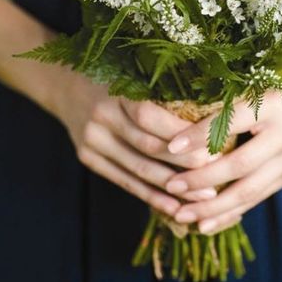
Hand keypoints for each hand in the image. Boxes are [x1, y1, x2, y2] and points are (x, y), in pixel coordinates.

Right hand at [50, 69, 221, 215]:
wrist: (64, 85)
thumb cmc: (114, 77)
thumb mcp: (133, 75)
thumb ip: (162, 92)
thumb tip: (209, 116)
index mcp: (116, 91)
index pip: (149, 115)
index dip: (179, 133)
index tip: (211, 144)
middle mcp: (101, 116)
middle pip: (147, 146)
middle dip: (184, 163)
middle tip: (217, 174)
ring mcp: (92, 140)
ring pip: (137, 169)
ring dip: (172, 187)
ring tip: (203, 196)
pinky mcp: (88, 158)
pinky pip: (124, 181)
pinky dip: (150, 196)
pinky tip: (173, 206)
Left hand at [163, 85, 281, 232]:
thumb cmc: (271, 83)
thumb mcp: (250, 83)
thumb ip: (222, 102)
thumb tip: (177, 126)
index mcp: (273, 103)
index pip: (232, 121)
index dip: (201, 135)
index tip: (170, 146)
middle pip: (241, 164)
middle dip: (203, 180)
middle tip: (172, 186)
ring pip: (250, 190)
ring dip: (213, 207)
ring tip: (182, 215)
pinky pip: (257, 197)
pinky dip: (230, 212)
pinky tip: (206, 223)